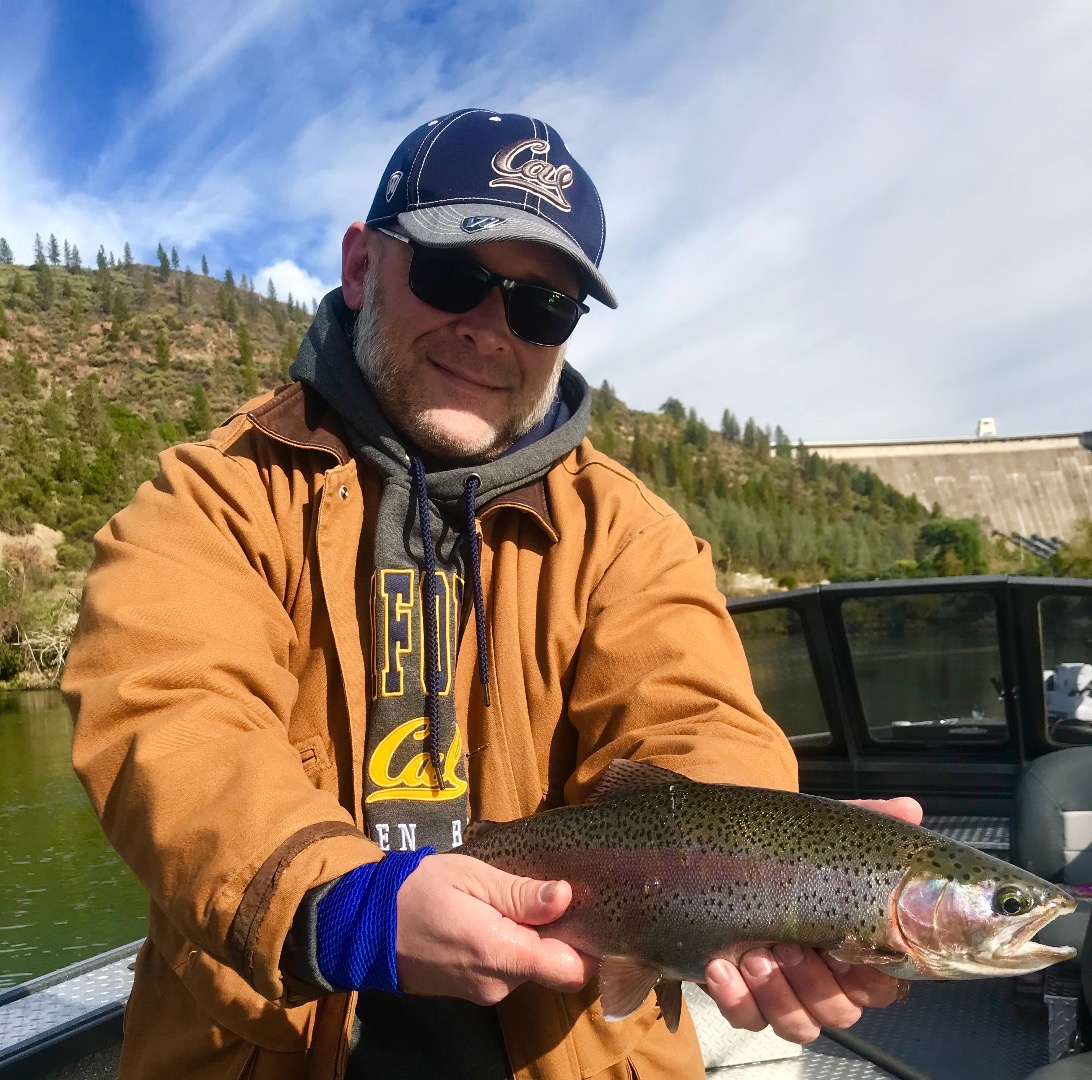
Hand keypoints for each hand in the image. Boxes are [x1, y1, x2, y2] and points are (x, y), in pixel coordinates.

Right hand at [395, 852, 596, 1004]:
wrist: (363, 925)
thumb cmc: (417, 890)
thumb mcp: (471, 876)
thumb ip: (520, 892)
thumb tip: (566, 896)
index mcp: (500, 954)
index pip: (570, 970)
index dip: (589, 945)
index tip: (591, 912)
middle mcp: (497, 985)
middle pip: (553, 967)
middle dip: (558, 935)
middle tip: (552, 892)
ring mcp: (482, 993)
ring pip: (530, 969)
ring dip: (531, 940)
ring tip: (517, 899)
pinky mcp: (470, 993)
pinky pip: (507, 973)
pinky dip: (511, 949)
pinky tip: (497, 917)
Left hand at [703, 796, 923, 1042]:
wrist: (714, 854)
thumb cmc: (780, 852)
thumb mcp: (818, 835)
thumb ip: (864, 823)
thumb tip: (910, 808)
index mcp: (851, 950)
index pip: (879, 988)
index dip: (868, 980)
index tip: (845, 952)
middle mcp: (822, 981)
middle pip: (839, 1013)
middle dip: (814, 985)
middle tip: (787, 947)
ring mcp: (781, 993)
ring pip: (797, 1025)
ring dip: (778, 996)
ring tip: (754, 955)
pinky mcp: (741, 998)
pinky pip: (747, 1019)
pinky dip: (736, 1000)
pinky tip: (720, 967)